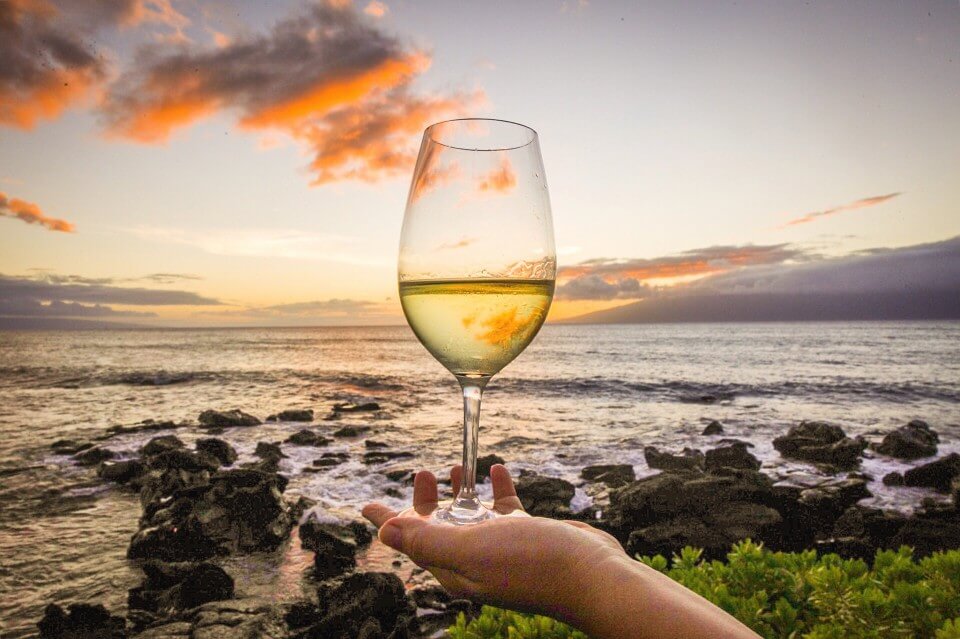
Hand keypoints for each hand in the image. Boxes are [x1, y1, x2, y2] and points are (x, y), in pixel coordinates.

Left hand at [362, 464, 624, 621]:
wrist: (591, 573)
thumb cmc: (529, 563)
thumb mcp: (471, 549)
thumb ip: (428, 540)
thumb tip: (384, 532)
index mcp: (453, 567)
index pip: (410, 542)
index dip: (387, 521)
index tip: (365, 504)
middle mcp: (474, 559)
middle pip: (438, 527)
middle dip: (425, 501)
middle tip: (423, 470)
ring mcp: (502, 548)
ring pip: (471, 516)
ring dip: (459, 492)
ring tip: (453, 468)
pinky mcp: (528, 535)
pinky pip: (505, 508)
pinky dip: (497, 487)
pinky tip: (496, 469)